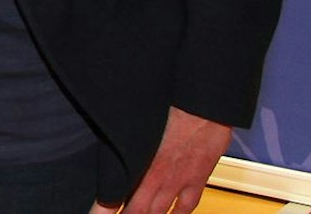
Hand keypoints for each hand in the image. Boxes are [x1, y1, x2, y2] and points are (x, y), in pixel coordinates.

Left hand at [99, 107, 231, 213]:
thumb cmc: (170, 107)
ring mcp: (181, 180)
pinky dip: (178, 213)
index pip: (121, 197)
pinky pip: (187, 204)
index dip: (105, 210)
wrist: (204, 107)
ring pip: (162, 211)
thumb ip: (125, 139)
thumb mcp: (138, 123)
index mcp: (144, 164)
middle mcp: (162, 177)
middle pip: (141, 209)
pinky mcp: (198, 178)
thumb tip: (109, 137)